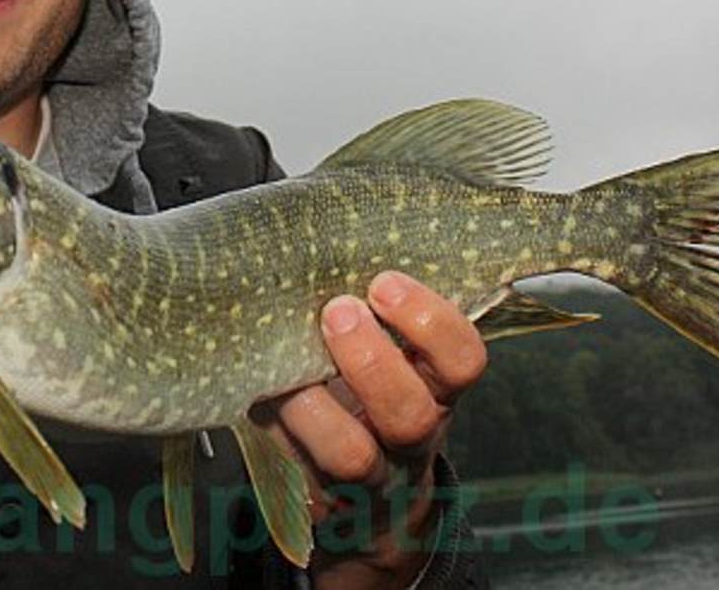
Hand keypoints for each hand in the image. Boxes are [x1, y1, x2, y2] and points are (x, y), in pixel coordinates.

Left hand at [262, 272, 485, 588]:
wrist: (363, 500)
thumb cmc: (368, 392)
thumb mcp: (392, 349)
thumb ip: (380, 306)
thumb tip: (337, 219)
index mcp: (437, 390)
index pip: (464, 361)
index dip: (432, 323)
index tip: (384, 283)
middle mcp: (410, 437)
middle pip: (410, 415)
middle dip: (372, 361)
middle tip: (336, 311)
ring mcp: (365, 476)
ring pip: (349, 454)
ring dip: (311, 405)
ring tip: (284, 368)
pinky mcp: (316, 499)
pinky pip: (292, 471)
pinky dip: (271, 430)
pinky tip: (254, 393)